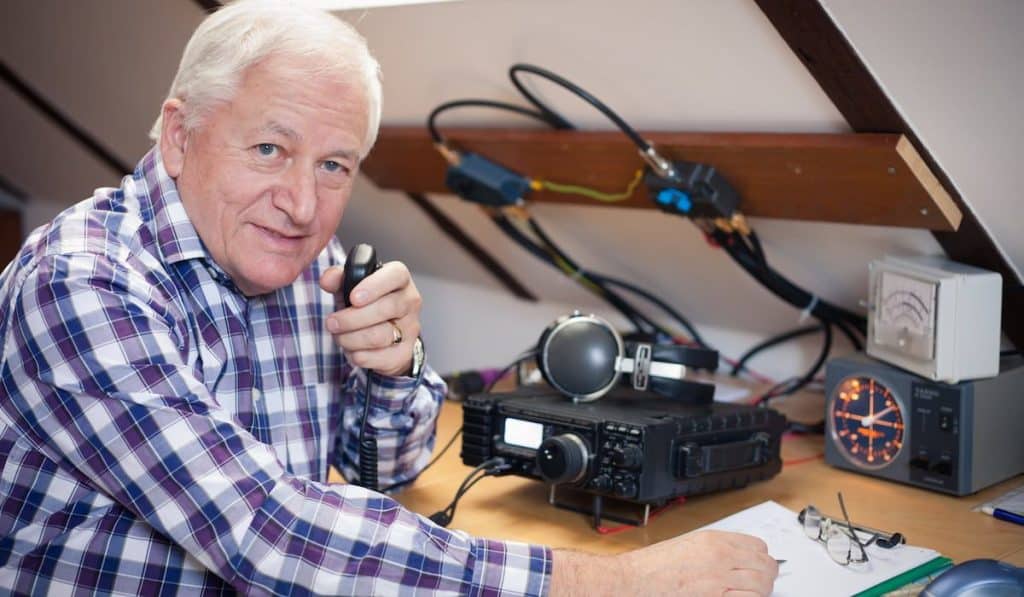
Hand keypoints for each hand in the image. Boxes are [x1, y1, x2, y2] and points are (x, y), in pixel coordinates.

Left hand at [320, 260, 422, 376]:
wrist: (386, 332)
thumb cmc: (367, 303)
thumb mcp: (351, 286)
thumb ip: (338, 279)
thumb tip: (327, 280)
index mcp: (399, 278)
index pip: (395, 275)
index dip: (374, 286)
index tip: (353, 298)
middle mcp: (410, 301)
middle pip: (386, 308)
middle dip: (352, 319)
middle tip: (331, 323)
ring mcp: (411, 328)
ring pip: (380, 336)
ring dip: (351, 339)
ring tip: (339, 336)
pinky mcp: (405, 352)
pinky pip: (381, 357)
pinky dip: (360, 355)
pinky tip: (352, 350)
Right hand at [551, 530, 777, 596]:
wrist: (638, 578)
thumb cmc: (656, 564)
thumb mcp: (690, 543)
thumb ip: (717, 548)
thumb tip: (739, 556)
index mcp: (714, 540)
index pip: (758, 546)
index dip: (762, 556)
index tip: (760, 562)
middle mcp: (720, 558)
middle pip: (765, 566)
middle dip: (768, 574)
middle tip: (764, 580)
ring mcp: (719, 581)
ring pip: (761, 586)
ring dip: (762, 590)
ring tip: (754, 592)